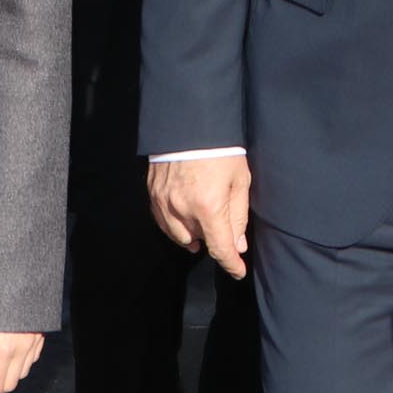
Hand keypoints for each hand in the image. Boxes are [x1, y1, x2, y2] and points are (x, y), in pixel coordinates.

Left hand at [0, 330, 42, 392]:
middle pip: (8, 385)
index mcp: (2, 349)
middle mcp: (22, 348)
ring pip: (22, 374)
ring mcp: (34, 341)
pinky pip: (32, 358)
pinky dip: (19, 364)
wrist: (19, 266)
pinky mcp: (40, 334)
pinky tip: (7, 356)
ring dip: (5, 378)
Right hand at [148, 155, 251, 278]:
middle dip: (214, 242)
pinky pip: (163, 222)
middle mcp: (183, 209)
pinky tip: (184, 223)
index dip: (231, 264)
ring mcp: (164, 203)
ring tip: (204, 232)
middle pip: (199, 242)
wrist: (190, 121)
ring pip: (178, 236)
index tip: (238, 270)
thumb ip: (238, 215)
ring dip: (193, 237)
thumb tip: (237, 244)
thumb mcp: (240, 180)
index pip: (220, 248)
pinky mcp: (153, 194)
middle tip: (225, 234)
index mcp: (209, 207)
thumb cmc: (220, 148)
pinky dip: (175, 227)